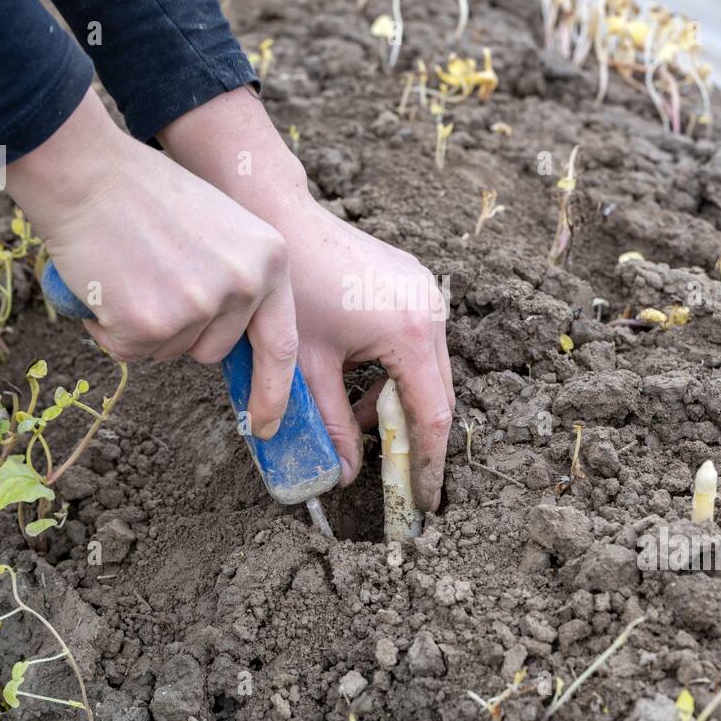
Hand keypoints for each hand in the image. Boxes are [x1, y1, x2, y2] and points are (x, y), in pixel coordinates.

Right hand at [6, 88, 297, 436]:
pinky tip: (104, 282)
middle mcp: (244, 285)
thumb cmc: (145, 193)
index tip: (267, 425)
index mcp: (270, 258)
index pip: (281, 343)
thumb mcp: (222, 228)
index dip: (273, 391)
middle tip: (151, 278)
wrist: (84, 169)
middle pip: (213, 351)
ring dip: (142, 328)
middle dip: (179, 332)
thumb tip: (237, 338)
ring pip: (168, 353)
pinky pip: (126, 351)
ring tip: (129, 270)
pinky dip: (107, 328)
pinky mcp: (148, 322)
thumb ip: (240, 279)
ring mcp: (197, 306)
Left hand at [159, 89, 454, 509]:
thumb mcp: (307, 368)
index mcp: (410, 334)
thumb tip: (343, 475)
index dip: (428, 464)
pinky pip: (417, 343)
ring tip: (360, 422)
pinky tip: (360, 382)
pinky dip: (395, 371)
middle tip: (398, 477)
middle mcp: (430, 311)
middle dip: (415, 436)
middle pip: (438, 394)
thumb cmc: (291, 290)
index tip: (423, 501)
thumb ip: (331, 425)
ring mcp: (426, 293)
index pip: (432, 417)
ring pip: (427, 370)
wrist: (282, 220)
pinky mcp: (413, 284)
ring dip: (399, 402)